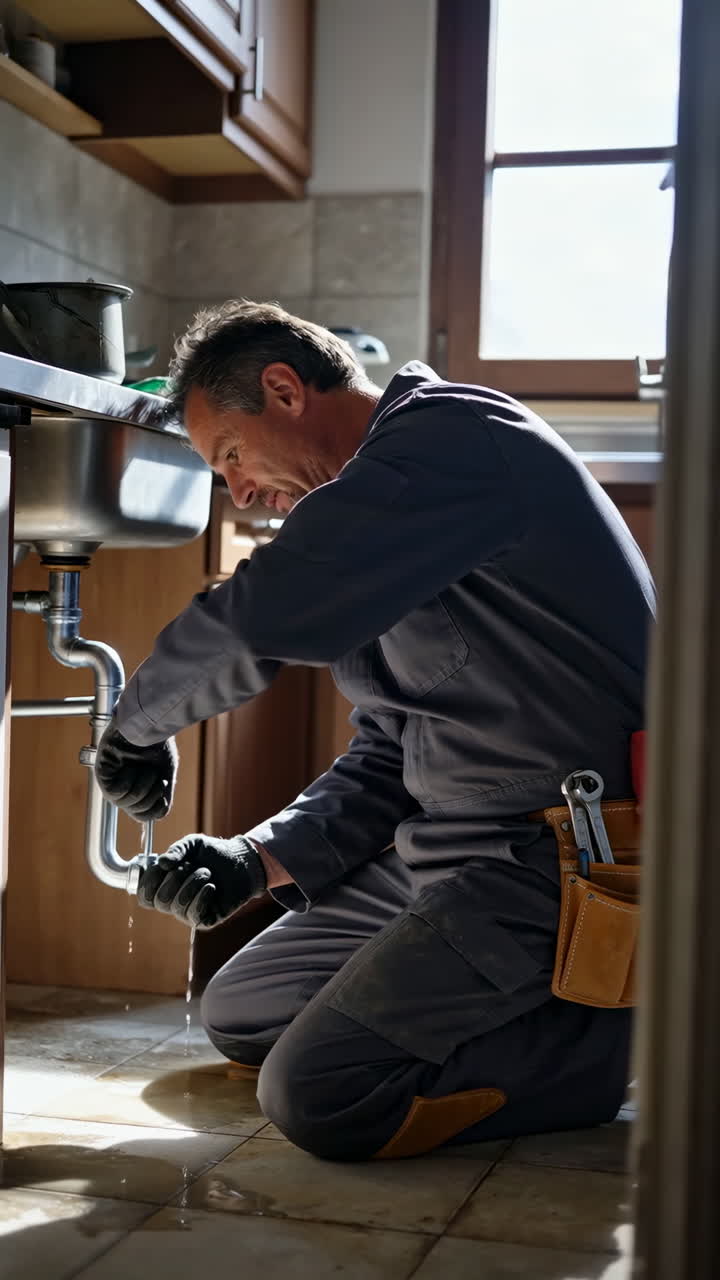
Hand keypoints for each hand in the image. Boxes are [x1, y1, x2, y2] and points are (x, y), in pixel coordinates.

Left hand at [94, 718, 177, 820]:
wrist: (149, 724)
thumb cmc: (157, 744)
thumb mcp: (166, 774)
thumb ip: (161, 797)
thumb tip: (157, 815)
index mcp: (139, 788)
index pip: (147, 815)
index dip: (157, 806)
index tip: (163, 786)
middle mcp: (125, 788)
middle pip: (139, 814)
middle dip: (152, 795)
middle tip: (155, 776)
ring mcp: (112, 783)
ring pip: (128, 804)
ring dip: (142, 786)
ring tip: (144, 769)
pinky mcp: (102, 774)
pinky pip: (116, 793)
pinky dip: (128, 781)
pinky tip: (130, 767)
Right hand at [137, 833, 266, 928]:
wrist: (241, 861)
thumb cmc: (213, 853)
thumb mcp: (193, 844)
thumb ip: (176, 850)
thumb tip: (162, 863)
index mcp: (165, 885)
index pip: (145, 895)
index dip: (149, 882)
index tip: (162, 866)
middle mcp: (174, 901)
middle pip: (159, 901)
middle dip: (175, 878)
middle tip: (191, 866)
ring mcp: (188, 912)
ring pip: (176, 906)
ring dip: (191, 884)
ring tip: (206, 873)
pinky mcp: (205, 920)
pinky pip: (194, 915)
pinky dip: (201, 897)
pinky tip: (211, 886)